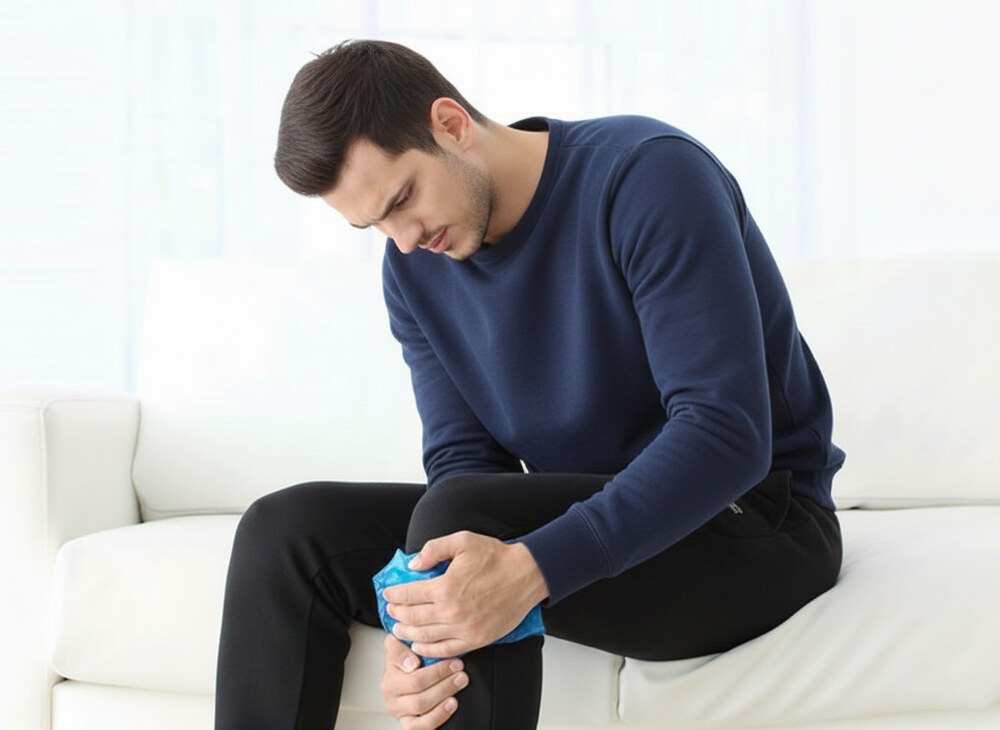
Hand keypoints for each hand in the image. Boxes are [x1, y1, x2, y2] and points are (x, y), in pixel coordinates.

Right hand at [381, 634, 467, 729]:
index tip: (455, 662)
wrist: (406, 676)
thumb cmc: (406, 661)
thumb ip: (400, 648)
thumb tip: (412, 663)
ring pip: (422, 708)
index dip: (437, 671)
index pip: (415, 678)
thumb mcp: (400, 648)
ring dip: (444, 694)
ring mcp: (400, 713)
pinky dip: (439, 715)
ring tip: (459, 683)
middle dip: (445, 682)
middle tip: (461, 673)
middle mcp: (392, 698)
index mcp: (390, 679)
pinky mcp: (409, 725)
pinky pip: (422, 726)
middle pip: (420, 694)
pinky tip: (451, 703)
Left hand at [383, 531, 548, 658]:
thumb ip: (433, 550)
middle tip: (390, 611)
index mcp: (445, 587)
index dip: (394, 594)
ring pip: (425, 636)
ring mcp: (464, 628)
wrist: (527, 574)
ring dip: (407, 634)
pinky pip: (445, 650)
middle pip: (413, 618)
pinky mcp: (476, 639)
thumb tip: (413, 564)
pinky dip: (428, 650)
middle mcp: (451, 611)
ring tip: (398, 629)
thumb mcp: (462, 541)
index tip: (388, 593)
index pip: (409, 594)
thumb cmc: (496, 557)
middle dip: (397, 614)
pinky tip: (419, 646)